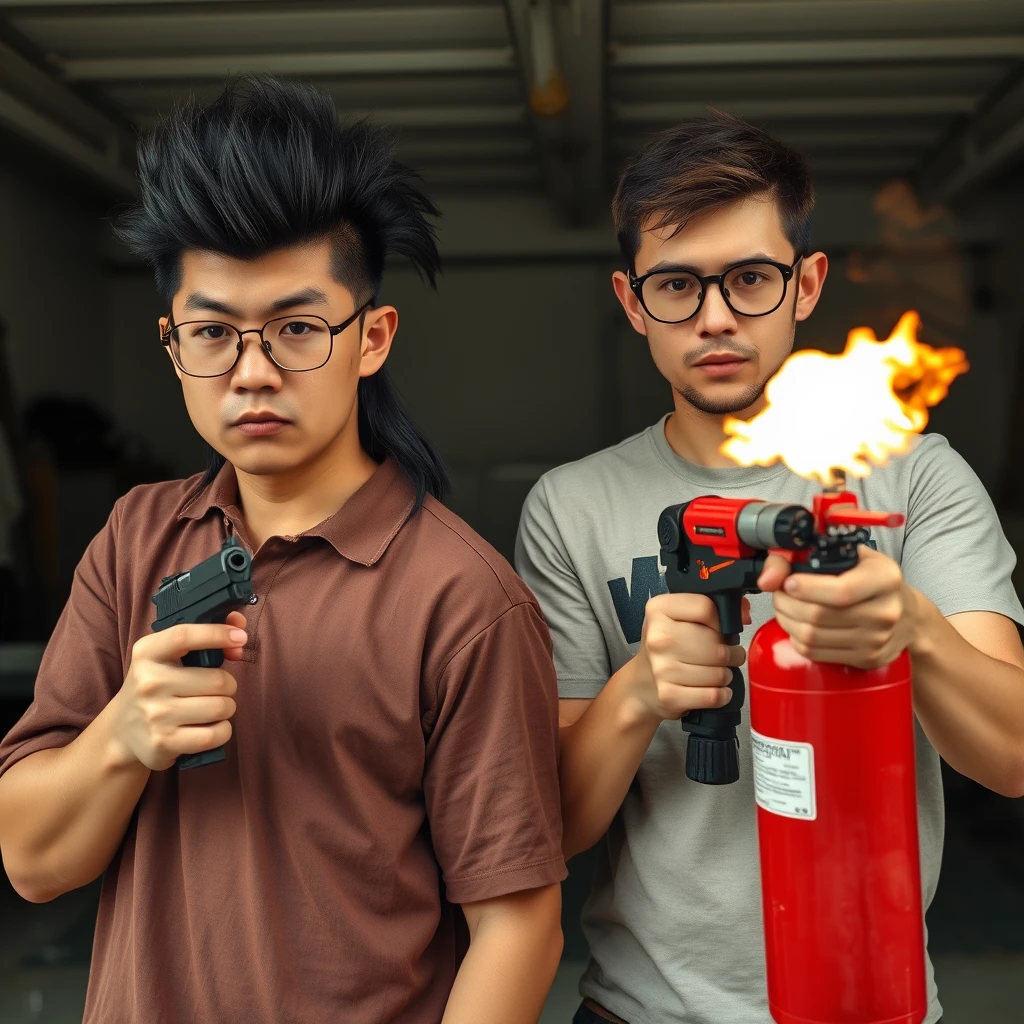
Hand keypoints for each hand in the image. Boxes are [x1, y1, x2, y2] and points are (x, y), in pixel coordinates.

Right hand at [109, 612, 247, 769]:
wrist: (122, 732)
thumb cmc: (157, 686)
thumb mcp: (168, 657)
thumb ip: (204, 638)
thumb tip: (240, 629)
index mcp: (147, 653)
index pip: (184, 636)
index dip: (217, 633)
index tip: (240, 637)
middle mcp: (148, 682)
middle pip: (218, 680)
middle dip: (228, 685)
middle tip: (215, 690)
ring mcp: (155, 715)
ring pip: (222, 707)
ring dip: (226, 708)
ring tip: (209, 709)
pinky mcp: (164, 743)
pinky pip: (216, 734)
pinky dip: (222, 731)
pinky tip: (208, 728)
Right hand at [630, 594, 750, 720]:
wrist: (642, 683)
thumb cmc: (668, 647)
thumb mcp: (680, 618)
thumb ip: (713, 608)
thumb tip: (744, 614)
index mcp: (658, 610)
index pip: (706, 608)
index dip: (721, 621)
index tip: (719, 630)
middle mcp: (657, 637)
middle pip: (716, 644)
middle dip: (729, 653)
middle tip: (724, 656)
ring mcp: (661, 668)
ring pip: (719, 673)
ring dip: (725, 675)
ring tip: (716, 672)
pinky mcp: (669, 695)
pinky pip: (714, 695)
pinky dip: (722, 694)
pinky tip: (713, 689)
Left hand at [757, 545, 918, 668]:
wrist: (908, 615)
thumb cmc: (872, 579)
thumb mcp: (851, 555)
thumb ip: (805, 556)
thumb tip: (768, 577)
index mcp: (886, 578)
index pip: (841, 591)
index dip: (807, 588)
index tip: (788, 582)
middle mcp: (886, 611)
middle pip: (820, 615)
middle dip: (787, 603)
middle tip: (778, 593)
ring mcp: (877, 639)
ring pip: (813, 637)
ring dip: (787, 621)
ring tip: (785, 607)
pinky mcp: (867, 659)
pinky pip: (817, 653)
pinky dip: (797, 639)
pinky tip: (797, 625)